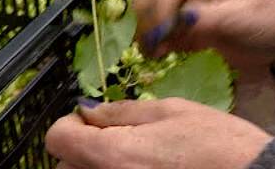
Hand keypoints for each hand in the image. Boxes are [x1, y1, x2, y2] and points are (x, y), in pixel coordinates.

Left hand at [46, 98, 270, 168]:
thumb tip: (89, 111)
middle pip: (65, 166)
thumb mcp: (170, 111)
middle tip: (116, 137)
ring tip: (133, 157)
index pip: (57, 139)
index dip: (71, 124)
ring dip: (98, 167)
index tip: (92, 120)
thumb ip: (123, 111)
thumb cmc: (217, 144)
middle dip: (83, 148)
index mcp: (112, 153)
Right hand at [131, 0, 274, 69]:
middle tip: (154, 45)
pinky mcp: (187, 27)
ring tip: (156, 53)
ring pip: (149, 8)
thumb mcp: (238, 18)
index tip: (159, 36)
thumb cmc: (267, 22)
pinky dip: (156, 42)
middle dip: (147, 17)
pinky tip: (163, 56)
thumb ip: (202, 19)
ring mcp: (186, 6)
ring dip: (147, 30)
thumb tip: (171, 23)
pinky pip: (160, 29)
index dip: (157, 8)